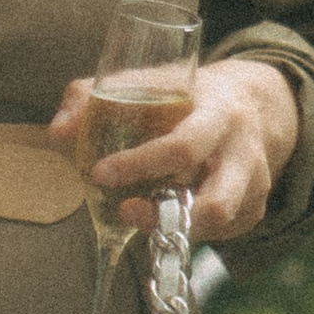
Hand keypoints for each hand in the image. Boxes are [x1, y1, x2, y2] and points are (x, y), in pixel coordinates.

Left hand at [46, 56, 300, 243]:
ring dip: (177, 228)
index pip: (182, 147)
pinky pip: (224, 232)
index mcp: (219, 113)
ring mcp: (256, 185)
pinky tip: (169, 213)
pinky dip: (191, 230)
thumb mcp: (149, 80)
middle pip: (216, 201)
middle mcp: (243, 153)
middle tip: (123, 210)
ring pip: (221, 224)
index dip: (139, 165)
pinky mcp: (255, 208)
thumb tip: (57, 133)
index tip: (99, 173)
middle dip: (165, 216)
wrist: (255, 103)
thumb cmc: (189, 93)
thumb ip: (95, 97)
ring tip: (140, 215)